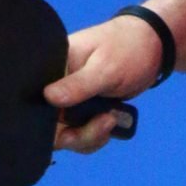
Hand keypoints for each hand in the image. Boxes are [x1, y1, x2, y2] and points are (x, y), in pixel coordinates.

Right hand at [47, 15, 163, 152]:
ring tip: (111, 119)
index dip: (42, 121)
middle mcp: (53, 86)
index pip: (33, 100)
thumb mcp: (105, 67)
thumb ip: (79, 85)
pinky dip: (95, 136)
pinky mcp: (81, 112)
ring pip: (65, 135)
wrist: (152, 49)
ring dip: (89, 136)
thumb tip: (48, 98)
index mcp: (51, 68)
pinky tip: (112, 122)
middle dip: (75, 134)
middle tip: (104, 123)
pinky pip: (79, 134)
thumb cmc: (127, 48)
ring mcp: (67, 102)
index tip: (69, 127)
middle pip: (47, 126)